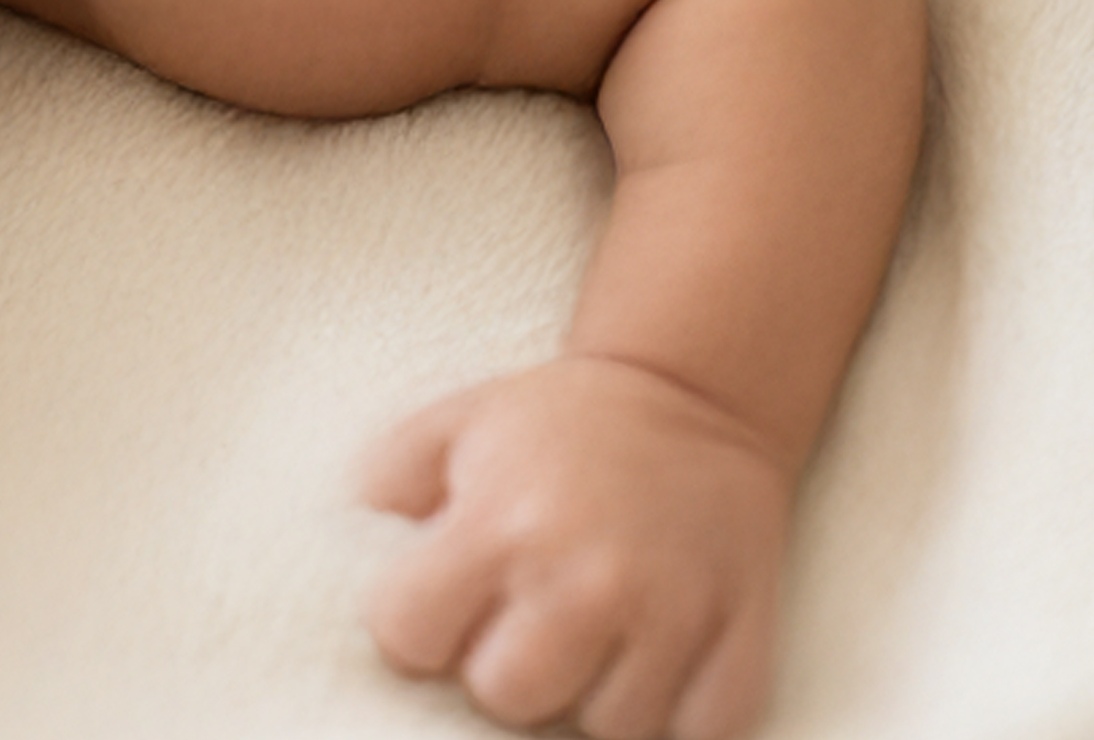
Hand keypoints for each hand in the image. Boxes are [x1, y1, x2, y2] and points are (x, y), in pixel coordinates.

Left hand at [362, 355, 790, 739]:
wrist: (694, 388)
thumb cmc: (560, 422)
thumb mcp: (460, 422)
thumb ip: (388, 481)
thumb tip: (350, 543)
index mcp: (501, 517)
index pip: (408, 636)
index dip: (416, 630)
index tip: (443, 608)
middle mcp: (585, 570)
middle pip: (507, 697)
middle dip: (507, 670)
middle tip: (529, 624)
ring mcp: (672, 607)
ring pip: (610, 729)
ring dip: (599, 694)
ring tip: (598, 635)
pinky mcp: (743, 631)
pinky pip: (704, 731)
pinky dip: (685, 713)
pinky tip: (664, 659)